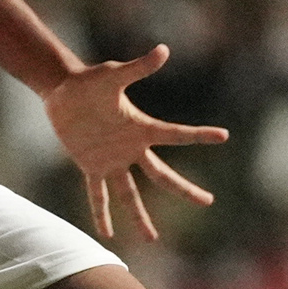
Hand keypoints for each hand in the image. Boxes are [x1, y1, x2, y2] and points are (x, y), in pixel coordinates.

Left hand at [41, 47, 225, 244]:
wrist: (63, 90)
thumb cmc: (90, 80)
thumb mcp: (113, 74)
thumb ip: (138, 67)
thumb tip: (164, 50)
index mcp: (141, 127)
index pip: (176, 134)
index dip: (199, 135)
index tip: (223, 136)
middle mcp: (132, 148)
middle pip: (162, 175)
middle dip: (184, 189)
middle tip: (208, 201)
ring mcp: (113, 160)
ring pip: (131, 194)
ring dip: (139, 216)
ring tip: (152, 239)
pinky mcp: (92, 166)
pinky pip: (98, 194)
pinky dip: (101, 213)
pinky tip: (107, 233)